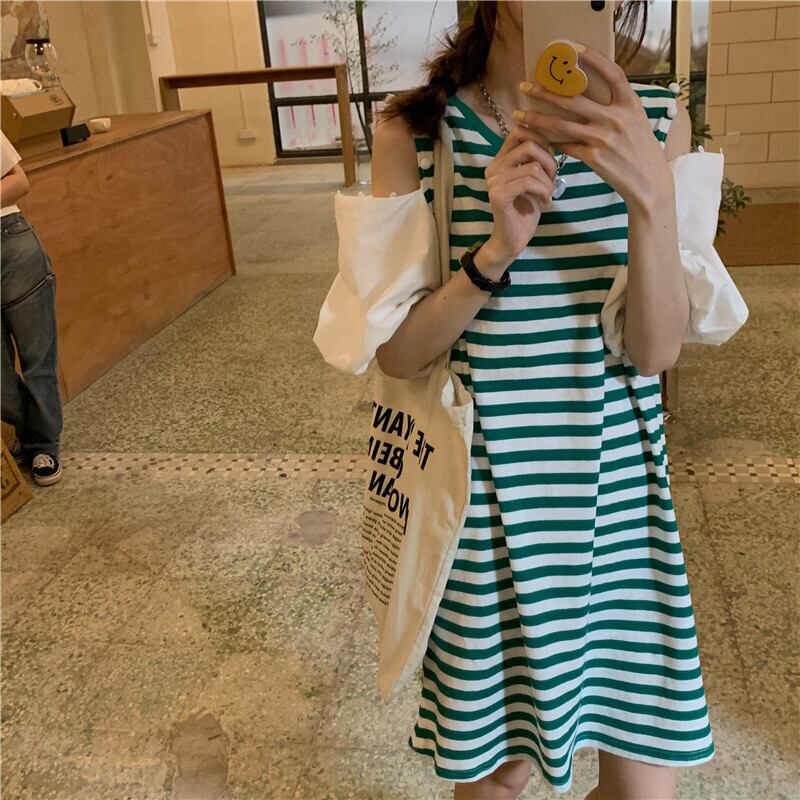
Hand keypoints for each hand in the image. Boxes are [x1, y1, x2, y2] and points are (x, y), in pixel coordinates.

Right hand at [483, 122, 558, 265]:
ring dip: (548, 182)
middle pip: (529, 145)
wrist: (513, 239)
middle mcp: (493, 168)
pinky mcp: (498, 195)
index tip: (549, 158)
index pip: (519, 131)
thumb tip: (551, 140)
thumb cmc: (526, 209)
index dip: (540, 138)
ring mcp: (493, 181)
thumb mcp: (534, 179)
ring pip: (533, 166)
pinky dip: (543, 191)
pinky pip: (529, 182)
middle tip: (553, 180)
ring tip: (548, 194)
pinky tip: (545, 202)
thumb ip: (536, 159)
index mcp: (500, 160)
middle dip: (550, 162)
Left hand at [515, 44, 672, 212]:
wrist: (649, 182)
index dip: (595, 59)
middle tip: (525, 86)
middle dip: (546, 92)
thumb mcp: (637, 121)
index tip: (574, 49)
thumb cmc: (641, 150)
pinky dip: (549, 142)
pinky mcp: (594, 157)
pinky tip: (535, 138)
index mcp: (630, 104)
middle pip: (574, 100)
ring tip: (518, 115)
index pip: (613, 74)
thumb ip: (618, 106)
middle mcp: (617, 118)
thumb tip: (594, 92)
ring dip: (537, 119)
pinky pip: (565, 147)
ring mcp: (604, 138)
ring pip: (562, 125)